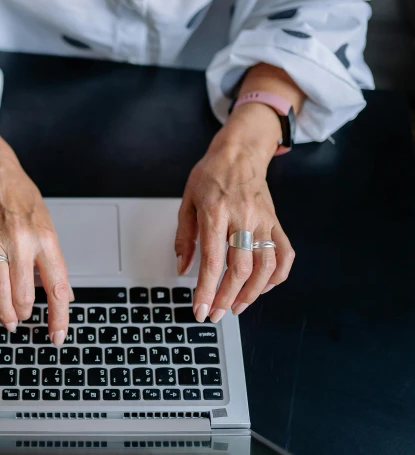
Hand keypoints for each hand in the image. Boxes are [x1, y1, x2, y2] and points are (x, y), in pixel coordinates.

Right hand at [0, 160, 71, 344]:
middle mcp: (21, 241)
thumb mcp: (49, 226)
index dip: (59, 316)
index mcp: (45, 239)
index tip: (57, 335)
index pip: (56, 286)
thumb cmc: (23, 199)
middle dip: (25, 313)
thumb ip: (54, 261)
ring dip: (4, 311)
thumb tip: (64, 295)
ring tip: (9, 319)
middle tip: (25, 316)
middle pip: (23, 293)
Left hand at [175, 103, 295, 322]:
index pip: (212, 261)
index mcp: (215, 213)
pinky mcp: (277, 222)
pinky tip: (264, 287)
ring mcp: (263, 221)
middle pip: (239, 269)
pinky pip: (285, 254)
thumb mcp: (187, 201)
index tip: (200, 310)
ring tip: (237, 306)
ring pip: (265, 266)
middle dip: (226, 297)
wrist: (240, 152)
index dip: (206, 290)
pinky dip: (277, 276)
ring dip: (252, 293)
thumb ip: (184, 236)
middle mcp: (242, 218)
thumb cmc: (210, 175)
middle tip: (216, 313)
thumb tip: (182, 268)